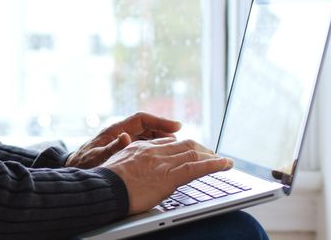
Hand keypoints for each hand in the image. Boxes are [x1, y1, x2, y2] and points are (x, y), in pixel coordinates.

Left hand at [65, 112, 180, 168]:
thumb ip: (112, 148)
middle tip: (179, 139)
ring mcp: (121, 140)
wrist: (73, 170)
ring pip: (145, 135)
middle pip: (147, 126)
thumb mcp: (97, 157)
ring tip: (175, 148)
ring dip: (160, 139)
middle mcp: (120, 133)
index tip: (177, 126)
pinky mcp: (122, 150)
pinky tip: (161, 156)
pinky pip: (141, 145)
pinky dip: (152, 148)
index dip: (160, 120)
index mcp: (115, 130)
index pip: (142, 119)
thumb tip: (125, 137)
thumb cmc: (83, 164)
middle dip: (163, 130)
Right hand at [101, 137, 233, 214]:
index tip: (188, 150)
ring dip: (212, 156)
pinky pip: (197, 168)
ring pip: (193, 154)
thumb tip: (132, 165)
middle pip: (183, 145)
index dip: (180, 146)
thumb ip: (127, 161)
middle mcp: (154, 151)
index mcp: (141, 148)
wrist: (104, 188)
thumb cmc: (106, 182)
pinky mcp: (170, 177)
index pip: (166, 143)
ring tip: (223, 161)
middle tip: (211, 154)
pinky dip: (215, 165)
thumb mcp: (115, 165)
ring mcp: (163, 163)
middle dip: (200, 149)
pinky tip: (226, 164)